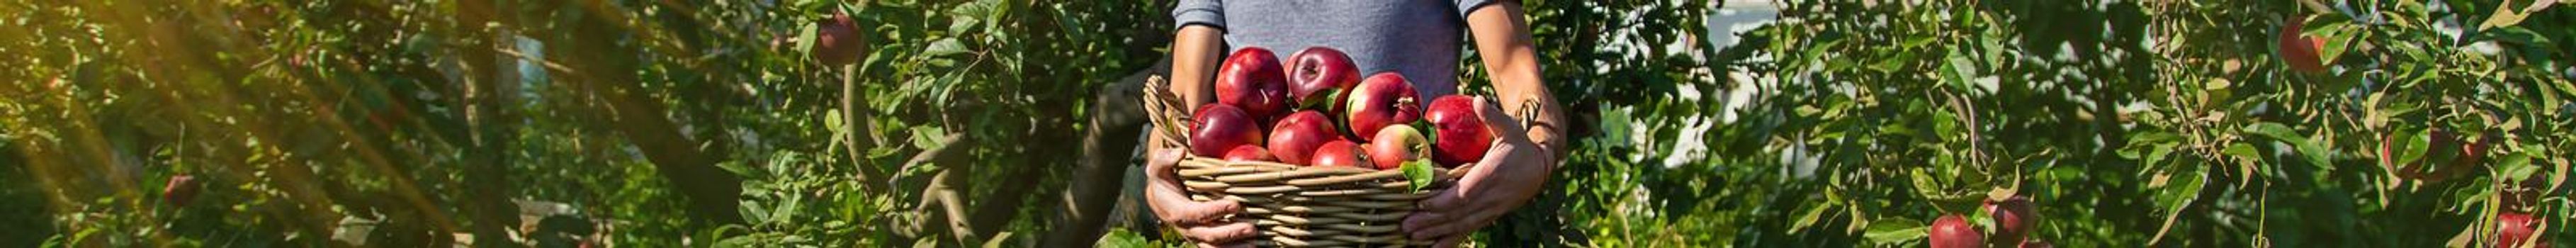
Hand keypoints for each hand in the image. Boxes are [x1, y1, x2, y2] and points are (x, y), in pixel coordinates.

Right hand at [1143, 142, 1257, 245]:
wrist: (1160, 199)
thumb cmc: (1163, 178)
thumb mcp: (1158, 166)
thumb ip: (1165, 158)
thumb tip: (1181, 152)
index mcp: (1177, 211)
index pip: (1197, 214)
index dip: (1215, 211)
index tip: (1236, 204)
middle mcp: (1188, 228)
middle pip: (1210, 235)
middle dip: (1231, 233)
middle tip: (1252, 228)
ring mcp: (1197, 236)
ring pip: (1216, 247)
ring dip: (1236, 246)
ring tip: (1255, 242)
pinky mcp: (1205, 239)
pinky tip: (1255, 246)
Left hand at [1402, 97, 1555, 246]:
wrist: (1541, 168)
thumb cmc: (1519, 144)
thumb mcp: (1510, 127)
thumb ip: (1492, 116)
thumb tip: (1478, 100)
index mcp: (1493, 172)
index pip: (1466, 192)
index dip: (1444, 201)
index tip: (1422, 204)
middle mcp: (1493, 195)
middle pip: (1459, 213)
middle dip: (1432, 221)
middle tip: (1407, 226)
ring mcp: (1492, 208)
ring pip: (1463, 224)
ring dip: (1437, 233)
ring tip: (1414, 238)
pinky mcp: (1491, 215)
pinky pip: (1470, 229)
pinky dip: (1452, 240)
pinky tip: (1435, 247)